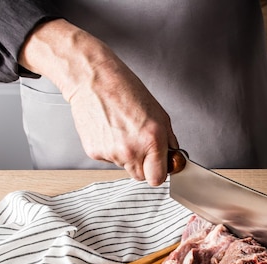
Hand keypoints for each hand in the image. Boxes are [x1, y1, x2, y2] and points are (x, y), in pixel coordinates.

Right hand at [19, 19, 175, 185]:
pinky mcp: (94, 152)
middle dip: (143, 166)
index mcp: (152, 140)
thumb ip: (168, 140)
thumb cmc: (125, 91)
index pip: (158, 178)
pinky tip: (109, 130)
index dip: (158, 172)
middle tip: (139, 145)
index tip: (158, 166)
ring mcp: (112, 153)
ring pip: (123, 166)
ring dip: (125, 155)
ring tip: (122, 130)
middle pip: (140, 176)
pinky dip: (109, 149)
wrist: (93, 81)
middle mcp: (132, 150)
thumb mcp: (159, 114)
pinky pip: (108, 159)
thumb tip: (172, 156)